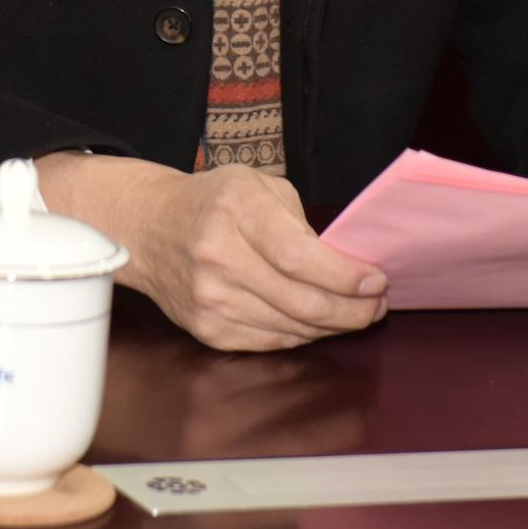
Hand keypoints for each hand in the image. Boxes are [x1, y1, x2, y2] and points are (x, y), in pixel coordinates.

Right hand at [36, 151, 386, 350]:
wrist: (150, 228)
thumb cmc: (213, 201)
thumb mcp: (257, 186)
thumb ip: (299, 222)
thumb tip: (343, 267)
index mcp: (236, 211)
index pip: (300, 257)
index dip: (345, 277)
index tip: (376, 281)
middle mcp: (219, 257)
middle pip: (301, 302)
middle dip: (351, 310)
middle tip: (377, 305)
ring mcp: (210, 300)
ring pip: (291, 329)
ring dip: (332, 326)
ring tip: (356, 313)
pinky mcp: (208, 330)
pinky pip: (270, 342)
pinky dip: (301, 335)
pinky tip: (318, 322)